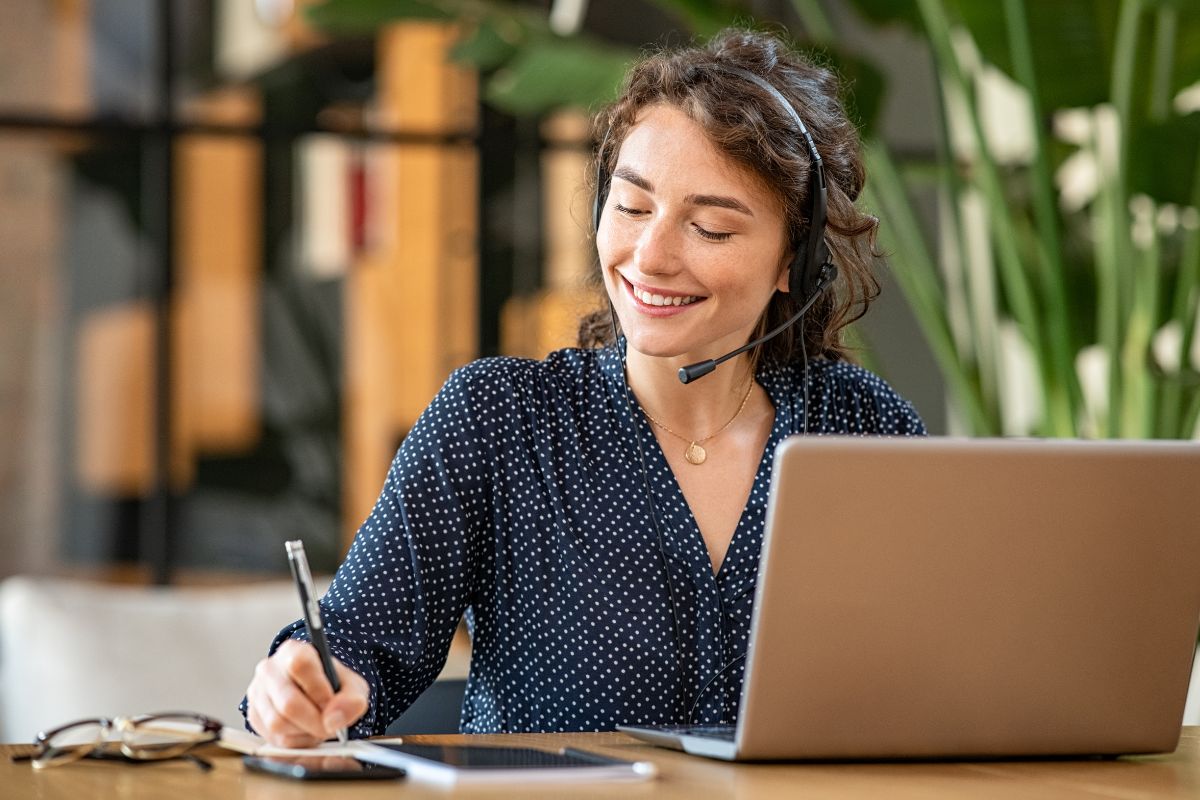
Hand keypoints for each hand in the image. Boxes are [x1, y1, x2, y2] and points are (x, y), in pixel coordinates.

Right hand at [245, 639, 369, 747]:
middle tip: (330, 726)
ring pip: (277, 723)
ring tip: (318, 726)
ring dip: (304, 733)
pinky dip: (295, 741)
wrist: (314, 692)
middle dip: (314, 721)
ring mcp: (258, 692)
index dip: (319, 690)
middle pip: (288, 702)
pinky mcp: (254, 715)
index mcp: (294, 651)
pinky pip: (273, 738)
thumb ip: (352, 699)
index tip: (332, 704)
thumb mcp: (352, 685)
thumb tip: (334, 719)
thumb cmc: (331, 685)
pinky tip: (305, 732)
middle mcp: (270, 669)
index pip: (300, 665)